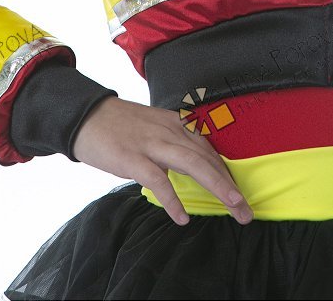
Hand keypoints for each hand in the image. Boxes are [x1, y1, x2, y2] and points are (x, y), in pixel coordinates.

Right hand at [71, 96, 253, 225]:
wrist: (86, 115)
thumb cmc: (120, 126)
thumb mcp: (154, 128)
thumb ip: (173, 143)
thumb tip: (192, 164)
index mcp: (176, 124)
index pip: (209, 150)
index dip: (226, 172)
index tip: (239, 193)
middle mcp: (170, 131)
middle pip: (207, 158)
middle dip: (230, 184)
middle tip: (246, 210)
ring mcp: (152, 144)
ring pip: (193, 164)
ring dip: (217, 186)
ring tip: (233, 207)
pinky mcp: (132, 158)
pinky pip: (157, 179)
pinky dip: (172, 199)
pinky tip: (182, 217)